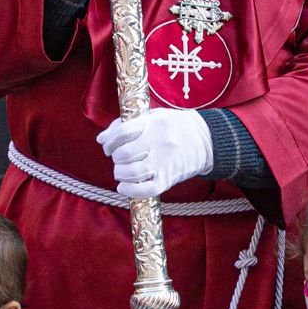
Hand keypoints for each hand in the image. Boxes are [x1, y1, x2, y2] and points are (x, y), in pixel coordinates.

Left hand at [98, 108, 213, 199]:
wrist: (205, 140)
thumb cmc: (174, 126)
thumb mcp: (152, 117)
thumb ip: (126, 125)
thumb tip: (102, 139)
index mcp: (154, 124)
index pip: (122, 133)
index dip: (110, 141)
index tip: (108, 146)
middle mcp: (159, 143)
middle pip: (124, 155)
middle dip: (116, 158)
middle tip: (119, 158)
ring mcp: (164, 163)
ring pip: (131, 173)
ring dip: (120, 173)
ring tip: (122, 171)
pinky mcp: (168, 179)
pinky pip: (145, 190)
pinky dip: (130, 190)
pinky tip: (124, 187)